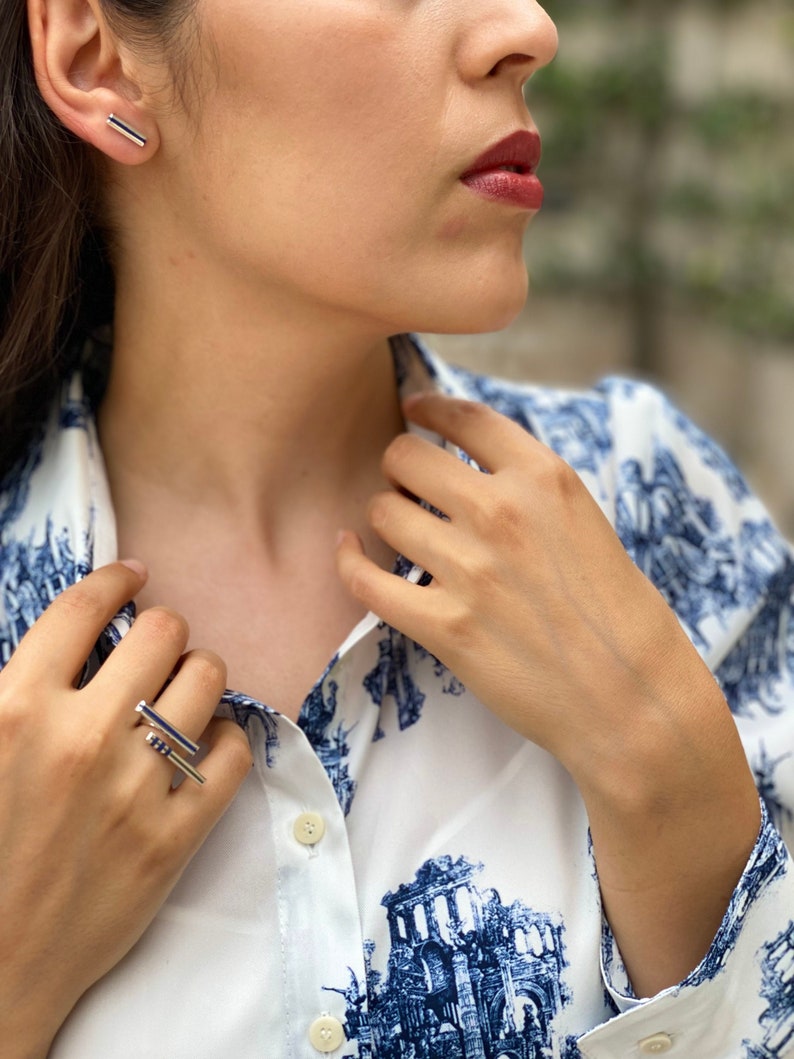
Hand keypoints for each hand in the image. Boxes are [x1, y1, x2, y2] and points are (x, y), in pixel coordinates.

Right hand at [0, 562, 251, 1057]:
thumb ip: (14, 692)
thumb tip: (67, 643)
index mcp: (16, 709)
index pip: (82, 609)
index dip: (114, 580)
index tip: (132, 575)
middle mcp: (80, 738)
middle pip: (162, 632)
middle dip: (163, 630)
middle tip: (157, 649)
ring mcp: (133, 787)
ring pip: (207, 680)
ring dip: (200, 674)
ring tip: (185, 690)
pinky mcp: (175, 836)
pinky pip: (236, 753)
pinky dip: (230, 738)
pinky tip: (208, 745)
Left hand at [336, 392, 710, 780]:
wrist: (633, 697)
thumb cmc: (619, 614)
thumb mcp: (587, 522)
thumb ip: (530, 490)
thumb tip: (472, 469)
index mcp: (545, 479)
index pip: (465, 418)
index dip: (428, 407)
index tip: (413, 409)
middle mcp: (502, 513)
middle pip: (407, 456)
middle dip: (400, 467)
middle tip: (408, 487)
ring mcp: (470, 569)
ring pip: (383, 512)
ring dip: (385, 516)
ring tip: (401, 531)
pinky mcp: (445, 625)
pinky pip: (365, 579)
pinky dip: (348, 560)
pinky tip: (349, 550)